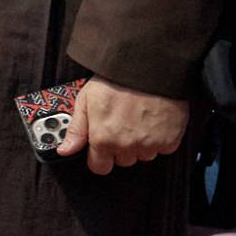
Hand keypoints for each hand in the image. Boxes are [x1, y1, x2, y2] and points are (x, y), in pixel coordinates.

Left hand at [57, 77, 189, 174]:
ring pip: (143, 156)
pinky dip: (159, 139)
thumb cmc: (115, 81)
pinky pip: (163, 149)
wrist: (148, 69)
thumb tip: (65, 150)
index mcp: (103, 139)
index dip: (99, 157)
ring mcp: (149, 144)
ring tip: (138, 120)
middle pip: (122, 160)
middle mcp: (126, 146)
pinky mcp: (169, 140)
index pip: (99, 167)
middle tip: (121, 124)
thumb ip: (76, 129)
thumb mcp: (85, 100)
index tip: (101, 146)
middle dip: (120, 147)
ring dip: (140, 144)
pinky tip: (152, 121)